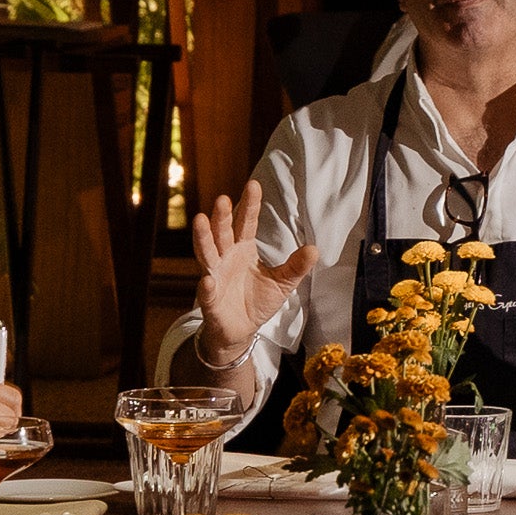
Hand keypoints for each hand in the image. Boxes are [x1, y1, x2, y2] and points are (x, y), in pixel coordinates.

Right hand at [189, 191, 315, 375]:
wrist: (241, 330)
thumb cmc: (257, 301)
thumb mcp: (283, 283)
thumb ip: (296, 266)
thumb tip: (315, 249)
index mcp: (243, 249)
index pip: (246, 223)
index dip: (250, 205)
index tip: (253, 184)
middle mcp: (225, 258)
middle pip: (222, 233)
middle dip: (222, 216)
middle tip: (223, 199)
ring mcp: (215, 277)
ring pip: (207, 254)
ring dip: (203, 238)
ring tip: (201, 220)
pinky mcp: (210, 301)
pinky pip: (207, 293)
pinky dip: (206, 287)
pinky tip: (208, 281)